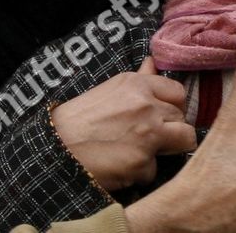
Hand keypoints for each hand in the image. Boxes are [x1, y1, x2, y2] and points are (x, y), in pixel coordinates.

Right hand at [50, 56, 194, 190]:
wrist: (52, 149)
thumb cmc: (78, 119)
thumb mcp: (110, 90)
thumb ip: (139, 78)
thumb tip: (152, 62)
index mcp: (138, 85)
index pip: (179, 93)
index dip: (173, 107)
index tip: (162, 116)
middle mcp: (147, 106)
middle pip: (182, 119)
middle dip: (170, 130)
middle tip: (148, 138)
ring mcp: (148, 135)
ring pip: (183, 142)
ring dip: (166, 150)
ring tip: (141, 152)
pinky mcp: (142, 163)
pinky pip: (155, 170)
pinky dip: (141, 173)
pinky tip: (121, 167)